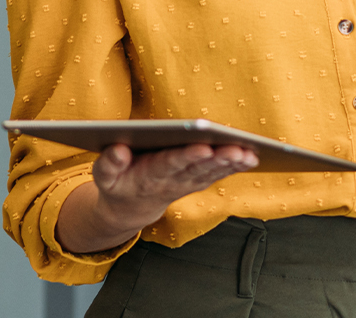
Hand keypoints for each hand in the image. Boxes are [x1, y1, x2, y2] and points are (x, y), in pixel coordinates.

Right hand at [55, 142, 257, 253]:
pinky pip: (217, 175)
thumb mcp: (104, 176)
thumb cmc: (118, 183)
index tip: (203, 147)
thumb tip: (118, 149)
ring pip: (211, 172)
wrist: (131, 208)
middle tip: (237, 148)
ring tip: (250, 153)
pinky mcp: (196, 181)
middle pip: (197, 168)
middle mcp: (171, 180)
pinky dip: (234, 167)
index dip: (186, 156)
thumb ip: (109, 163)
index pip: (169, 164)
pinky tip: (251, 157)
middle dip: (218, 158)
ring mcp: (186, 183)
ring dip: (231, 164)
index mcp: (148, 175)